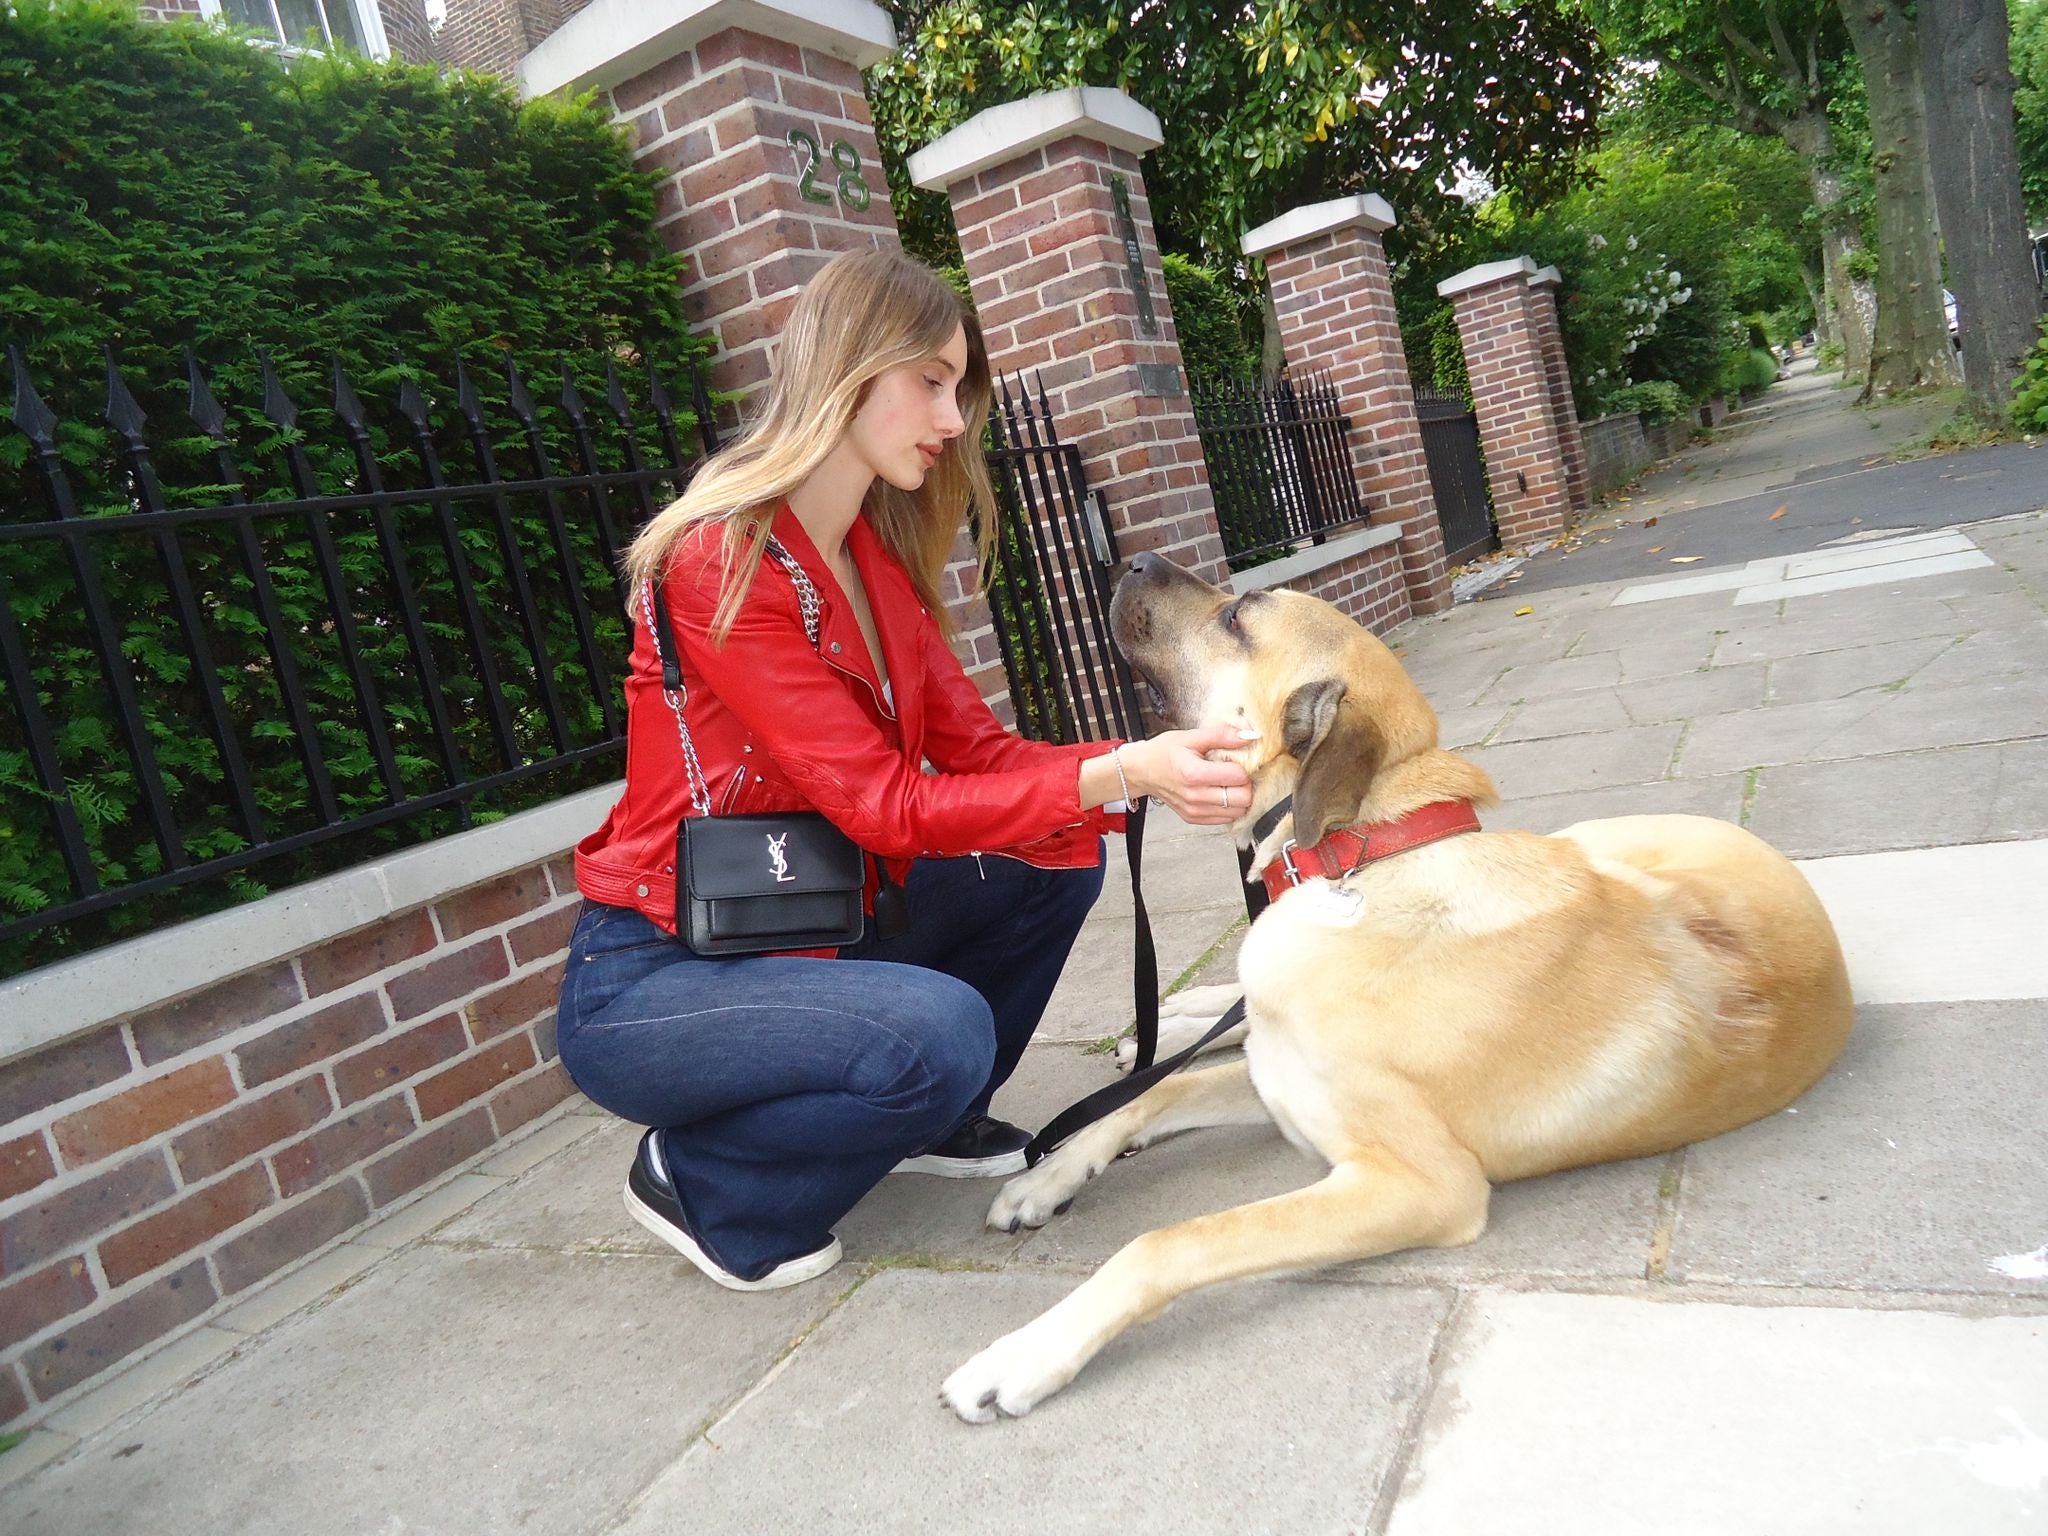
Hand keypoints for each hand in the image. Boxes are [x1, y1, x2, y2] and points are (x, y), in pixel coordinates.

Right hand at [1120, 724, 1252, 825]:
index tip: (1239, 760)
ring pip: (1237, 812)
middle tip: (1237, 773)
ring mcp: (1194, 811)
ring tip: (1228, 783)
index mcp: (1194, 773)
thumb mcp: (1191, 737)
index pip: (1238, 777)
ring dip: (1239, 797)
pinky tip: (1220, 793)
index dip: (1245, 767)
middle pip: (1242, 799)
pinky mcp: (1194, 818)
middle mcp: (1195, 796)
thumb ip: (1222, 736)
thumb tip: (1249, 737)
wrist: (1141, 771)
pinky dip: (1229, 807)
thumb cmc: (1163, 753)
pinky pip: (1225, 819)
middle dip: (1246, 785)